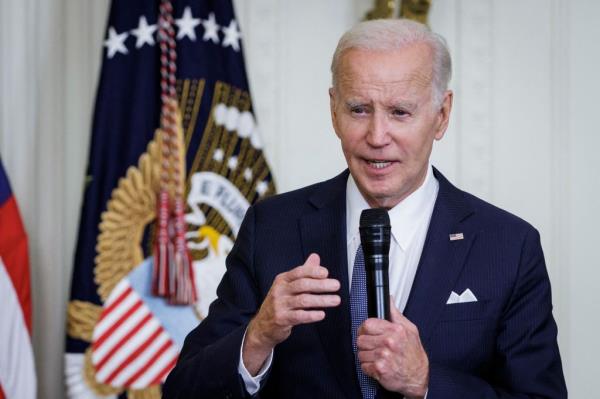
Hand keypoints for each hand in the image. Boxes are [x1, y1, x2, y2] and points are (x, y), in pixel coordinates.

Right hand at [242, 253, 340, 374]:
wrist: (263, 326)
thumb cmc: (280, 303)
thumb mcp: (288, 286)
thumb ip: (303, 272)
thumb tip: (315, 257)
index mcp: (282, 280)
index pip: (299, 272)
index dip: (313, 272)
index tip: (326, 273)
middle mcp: (280, 291)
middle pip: (302, 285)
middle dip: (321, 284)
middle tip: (336, 285)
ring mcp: (279, 305)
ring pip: (303, 300)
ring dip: (321, 300)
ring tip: (336, 300)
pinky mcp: (281, 319)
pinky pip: (299, 316)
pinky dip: (311, 315)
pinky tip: (321, 314)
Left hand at [357, 298, 428, 397]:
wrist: (418, 377)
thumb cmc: (414, 354)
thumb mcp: (410, 329)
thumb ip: (395, 314)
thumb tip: (389, 299)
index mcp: (395, 330)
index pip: (367, 324)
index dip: (365, 330)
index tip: (368, 334)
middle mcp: (389, 342)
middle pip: (361, 339)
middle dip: (366, 344)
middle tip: (375, 347)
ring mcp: (383, 356)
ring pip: (360, 353)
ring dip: (367, 356)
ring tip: (378, 357)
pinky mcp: (379, 369)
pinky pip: (363, 366)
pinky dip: (369, 368)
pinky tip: (378, 366)